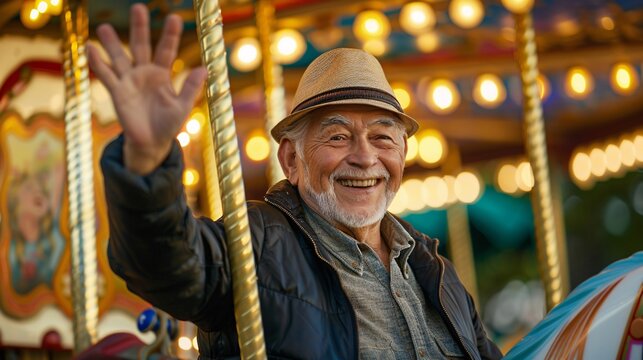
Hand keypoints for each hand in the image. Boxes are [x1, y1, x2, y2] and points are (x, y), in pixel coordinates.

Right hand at [88, 4, 206, 174]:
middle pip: (141, 45)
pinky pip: (106, 75)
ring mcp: (129, 81)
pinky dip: (97, 63)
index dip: (170, 35)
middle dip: (139, 27)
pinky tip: (90, 48)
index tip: (174, 17)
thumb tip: (204, 68)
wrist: (152, 143)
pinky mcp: (117, 92)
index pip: (166, 50)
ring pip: (119, 57)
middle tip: (138, 7)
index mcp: (162, 74)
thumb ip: (191, 88)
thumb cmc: (169, 125)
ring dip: (112, 43)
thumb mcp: (183, 106)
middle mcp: (144, 73)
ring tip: (103, 27)